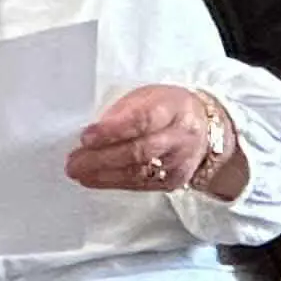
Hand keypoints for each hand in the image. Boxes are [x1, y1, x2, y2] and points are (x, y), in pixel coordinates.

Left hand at [65, 85, 241, 199]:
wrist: (205, 132)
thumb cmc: (168, 109)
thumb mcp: (149, 96)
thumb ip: (124, 109)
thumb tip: (93, 130)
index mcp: (173, 107)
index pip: (143, 119)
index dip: (113, 130)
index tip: (86, 136)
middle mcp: (179, 137)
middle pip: (139, 151)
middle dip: (102, 158)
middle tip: (74, 161)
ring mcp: (178, 163)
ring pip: (137, 172)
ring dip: (102, 173)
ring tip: (77, 171)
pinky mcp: (172, 182)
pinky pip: (139, 185)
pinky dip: (112, 182)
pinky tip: (92, 179)